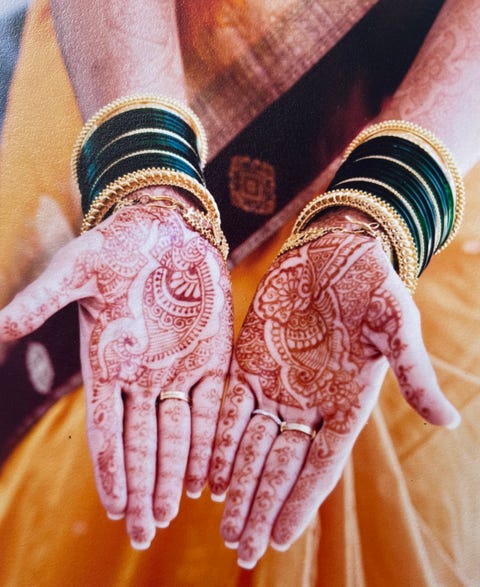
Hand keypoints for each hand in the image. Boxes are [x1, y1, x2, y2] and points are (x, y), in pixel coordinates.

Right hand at [0, 192, 232, 548]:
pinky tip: (210, 473)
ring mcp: (178, 368)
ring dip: (174, 474)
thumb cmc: (116, 245)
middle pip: (142, 443)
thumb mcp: (76, 270)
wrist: (166, 227)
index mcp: (107, 364)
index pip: (106, 428)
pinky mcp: (211, 354)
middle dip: (143, 486)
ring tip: (172, 514)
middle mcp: (142, 376)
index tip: (117, 507)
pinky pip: (213, 404)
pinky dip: (211, 439)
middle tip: (145, 532)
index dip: (110, 468)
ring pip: (177, 433)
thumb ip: (43, 300)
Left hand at [209, 223, 458, 567]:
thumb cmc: (372, 285)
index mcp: (345, 402)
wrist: (334, 250)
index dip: (300, 501)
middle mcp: (308, 402)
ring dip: (238, 485)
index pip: (320, 464)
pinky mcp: (250, 362)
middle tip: (243, 549)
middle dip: (261, 506)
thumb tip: (451, 422)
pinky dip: (220, 441)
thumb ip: (413, 373)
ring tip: (224, 525)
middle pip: (281, 465)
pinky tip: (209, 472)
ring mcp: (276, 384)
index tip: (279, 537)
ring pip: (252, 445)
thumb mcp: (397, 326)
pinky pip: (230, 408)